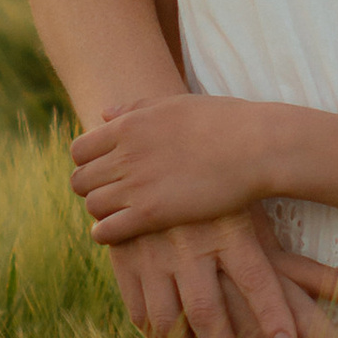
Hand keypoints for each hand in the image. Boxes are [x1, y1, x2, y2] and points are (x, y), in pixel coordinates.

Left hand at [72, 97, 281, 243]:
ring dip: (101, 211)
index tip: (104, 171)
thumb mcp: (176, 103)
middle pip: (80, 180)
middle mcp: (125, 154)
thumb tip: (103, 113)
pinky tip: (119, 232)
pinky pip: (107, 230)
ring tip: (120, 213)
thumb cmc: (226, 122)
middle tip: (112, 195)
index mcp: (129, 125)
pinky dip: (105, 234)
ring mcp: (137, 185)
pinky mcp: (152, 214)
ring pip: (92, 205)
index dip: (88, 163)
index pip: (79, 150)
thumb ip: (136, 108)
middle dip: (92, 188)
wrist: (258, 147)